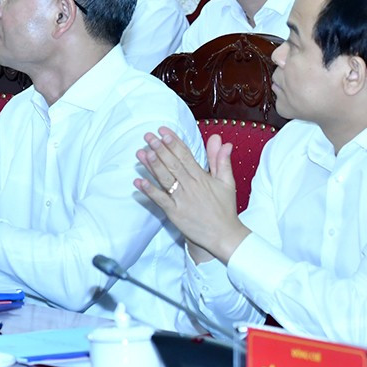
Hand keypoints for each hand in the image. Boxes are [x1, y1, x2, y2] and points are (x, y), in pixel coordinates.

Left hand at [135, 127, 244, 260]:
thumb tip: (220, 140)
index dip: (173, 142)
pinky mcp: (175, 213)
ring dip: (153, 165)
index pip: (185, 155)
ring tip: (142, 152)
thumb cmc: (224, 208)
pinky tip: (138, 182)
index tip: (163, 131)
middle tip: (148, 136)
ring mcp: (182, 199)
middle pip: (173, 164)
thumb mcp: (227, 182)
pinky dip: (149, 191)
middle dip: (160, 149)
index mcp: (202, 177)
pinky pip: (160, 200)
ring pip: (165, 179)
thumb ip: (221, 160)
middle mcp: (191, 186)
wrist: (224, 235)